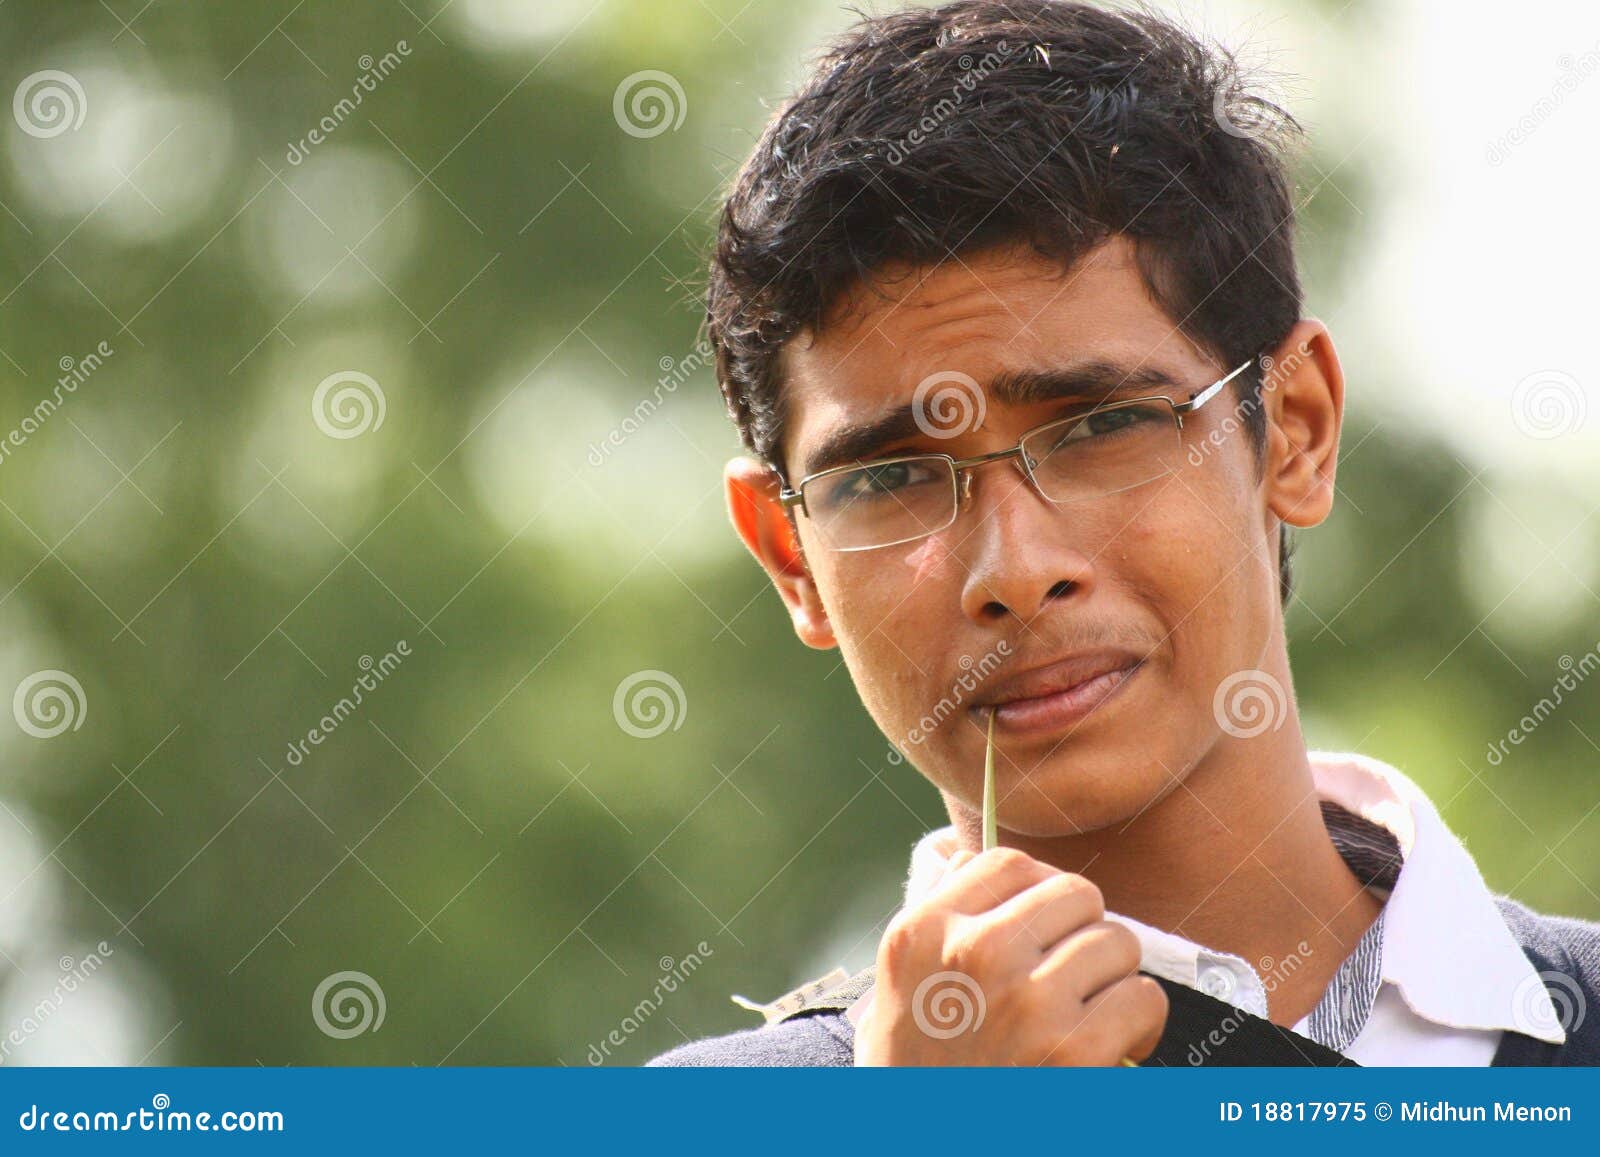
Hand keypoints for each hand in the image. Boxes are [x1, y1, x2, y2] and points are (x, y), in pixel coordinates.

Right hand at [855, 846, 1166, 1065]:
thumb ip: (938, 918)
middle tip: (1073, 972)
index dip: (1041, 890)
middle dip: (1084, 931)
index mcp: (925, 930)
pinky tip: (1116, 1044)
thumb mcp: (898, 982)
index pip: (1010, 864)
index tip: (1044, 926)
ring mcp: (1027, 999)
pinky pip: (1143, 997)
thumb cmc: (913, 1070)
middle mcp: (976, 952)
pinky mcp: (1074, 1050)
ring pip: (1117, 941)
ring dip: (1114, 977)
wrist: (919, 1145)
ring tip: (1093, 1010)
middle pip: (1076, 892)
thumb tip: (974, 860)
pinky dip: (1140, 1022)